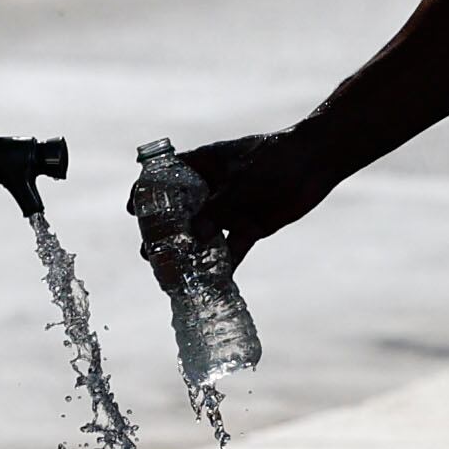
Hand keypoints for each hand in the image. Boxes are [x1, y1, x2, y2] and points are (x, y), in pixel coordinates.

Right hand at [128, 129, 341, 269]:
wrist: (316, 163)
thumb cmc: (274, 161)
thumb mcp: (240, 183)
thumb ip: (216, 210)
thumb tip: (194, 238)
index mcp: (203, 165)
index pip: (165, 176)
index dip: (146, 193)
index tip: (133, 211)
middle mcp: (212, 189)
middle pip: (179, 213)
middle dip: (163, 234)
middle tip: (150, 254)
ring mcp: (230, 209)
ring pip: (202, 236)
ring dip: (188, 255)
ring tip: (171, 276)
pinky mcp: (249, 227)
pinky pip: (230, 251)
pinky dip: (221, 268)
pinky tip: (209, 287)